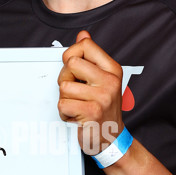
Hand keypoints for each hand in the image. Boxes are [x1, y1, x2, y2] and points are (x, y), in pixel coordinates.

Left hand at [58, 30, 123, 154]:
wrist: (111, 139)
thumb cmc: (103, 109)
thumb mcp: (102, 80)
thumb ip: (91, 57)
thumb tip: (82, 35)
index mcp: (112, 70)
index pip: (85, 45)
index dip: (72, 55)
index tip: (75, 70)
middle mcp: (109, 81)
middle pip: (71, 63)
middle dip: (66, 78)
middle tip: (75, 91)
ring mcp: (102, 96)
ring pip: (64, 85)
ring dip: (65, 99)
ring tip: (77, 106)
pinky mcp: (92, 112)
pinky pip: (63, 103)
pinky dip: (64, 113)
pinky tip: (76, 116)